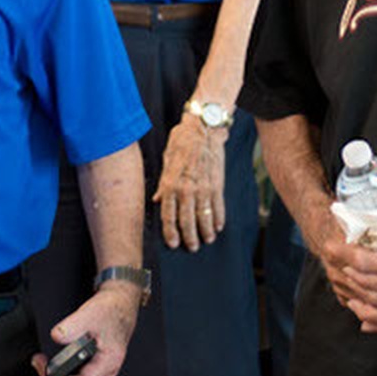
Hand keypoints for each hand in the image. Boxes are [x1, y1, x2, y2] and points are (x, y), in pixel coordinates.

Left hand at [33, 284, 139, 375]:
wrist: (120, 304)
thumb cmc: (111, 310)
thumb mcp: (91, 313)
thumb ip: (72, 325)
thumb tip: (57, 336)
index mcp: (108, 362)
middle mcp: (105, 372)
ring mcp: (100, 372)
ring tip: (44, 369)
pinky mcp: (94, 369)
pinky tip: (52, 367)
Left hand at [153, 117, 226, 251]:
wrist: (204, 128)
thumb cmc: (182, 141)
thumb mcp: (166, 160)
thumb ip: (163, 183)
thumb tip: (158, 200)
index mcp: (170, 183)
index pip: (168, 215)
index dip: (170, 232)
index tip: (173, 243)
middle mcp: (186, 189)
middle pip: (186, 221)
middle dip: (189, 237)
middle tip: (191, 247)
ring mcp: (203, 188)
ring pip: (204, 218)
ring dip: (205, 232)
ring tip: (206, 240)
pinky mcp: (217, 184)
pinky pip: (218, 207)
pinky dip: (218, 219)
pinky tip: (218, 227)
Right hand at [298, 202, 376, 315]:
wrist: (323, 230)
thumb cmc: (345, 221)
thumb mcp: (358, 216)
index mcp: (336, 248)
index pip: (361, 260)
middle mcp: (337, 271)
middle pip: (369, 290)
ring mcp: (341, 287)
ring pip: (371, 308)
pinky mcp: (347, 298)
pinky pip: (371, 315)